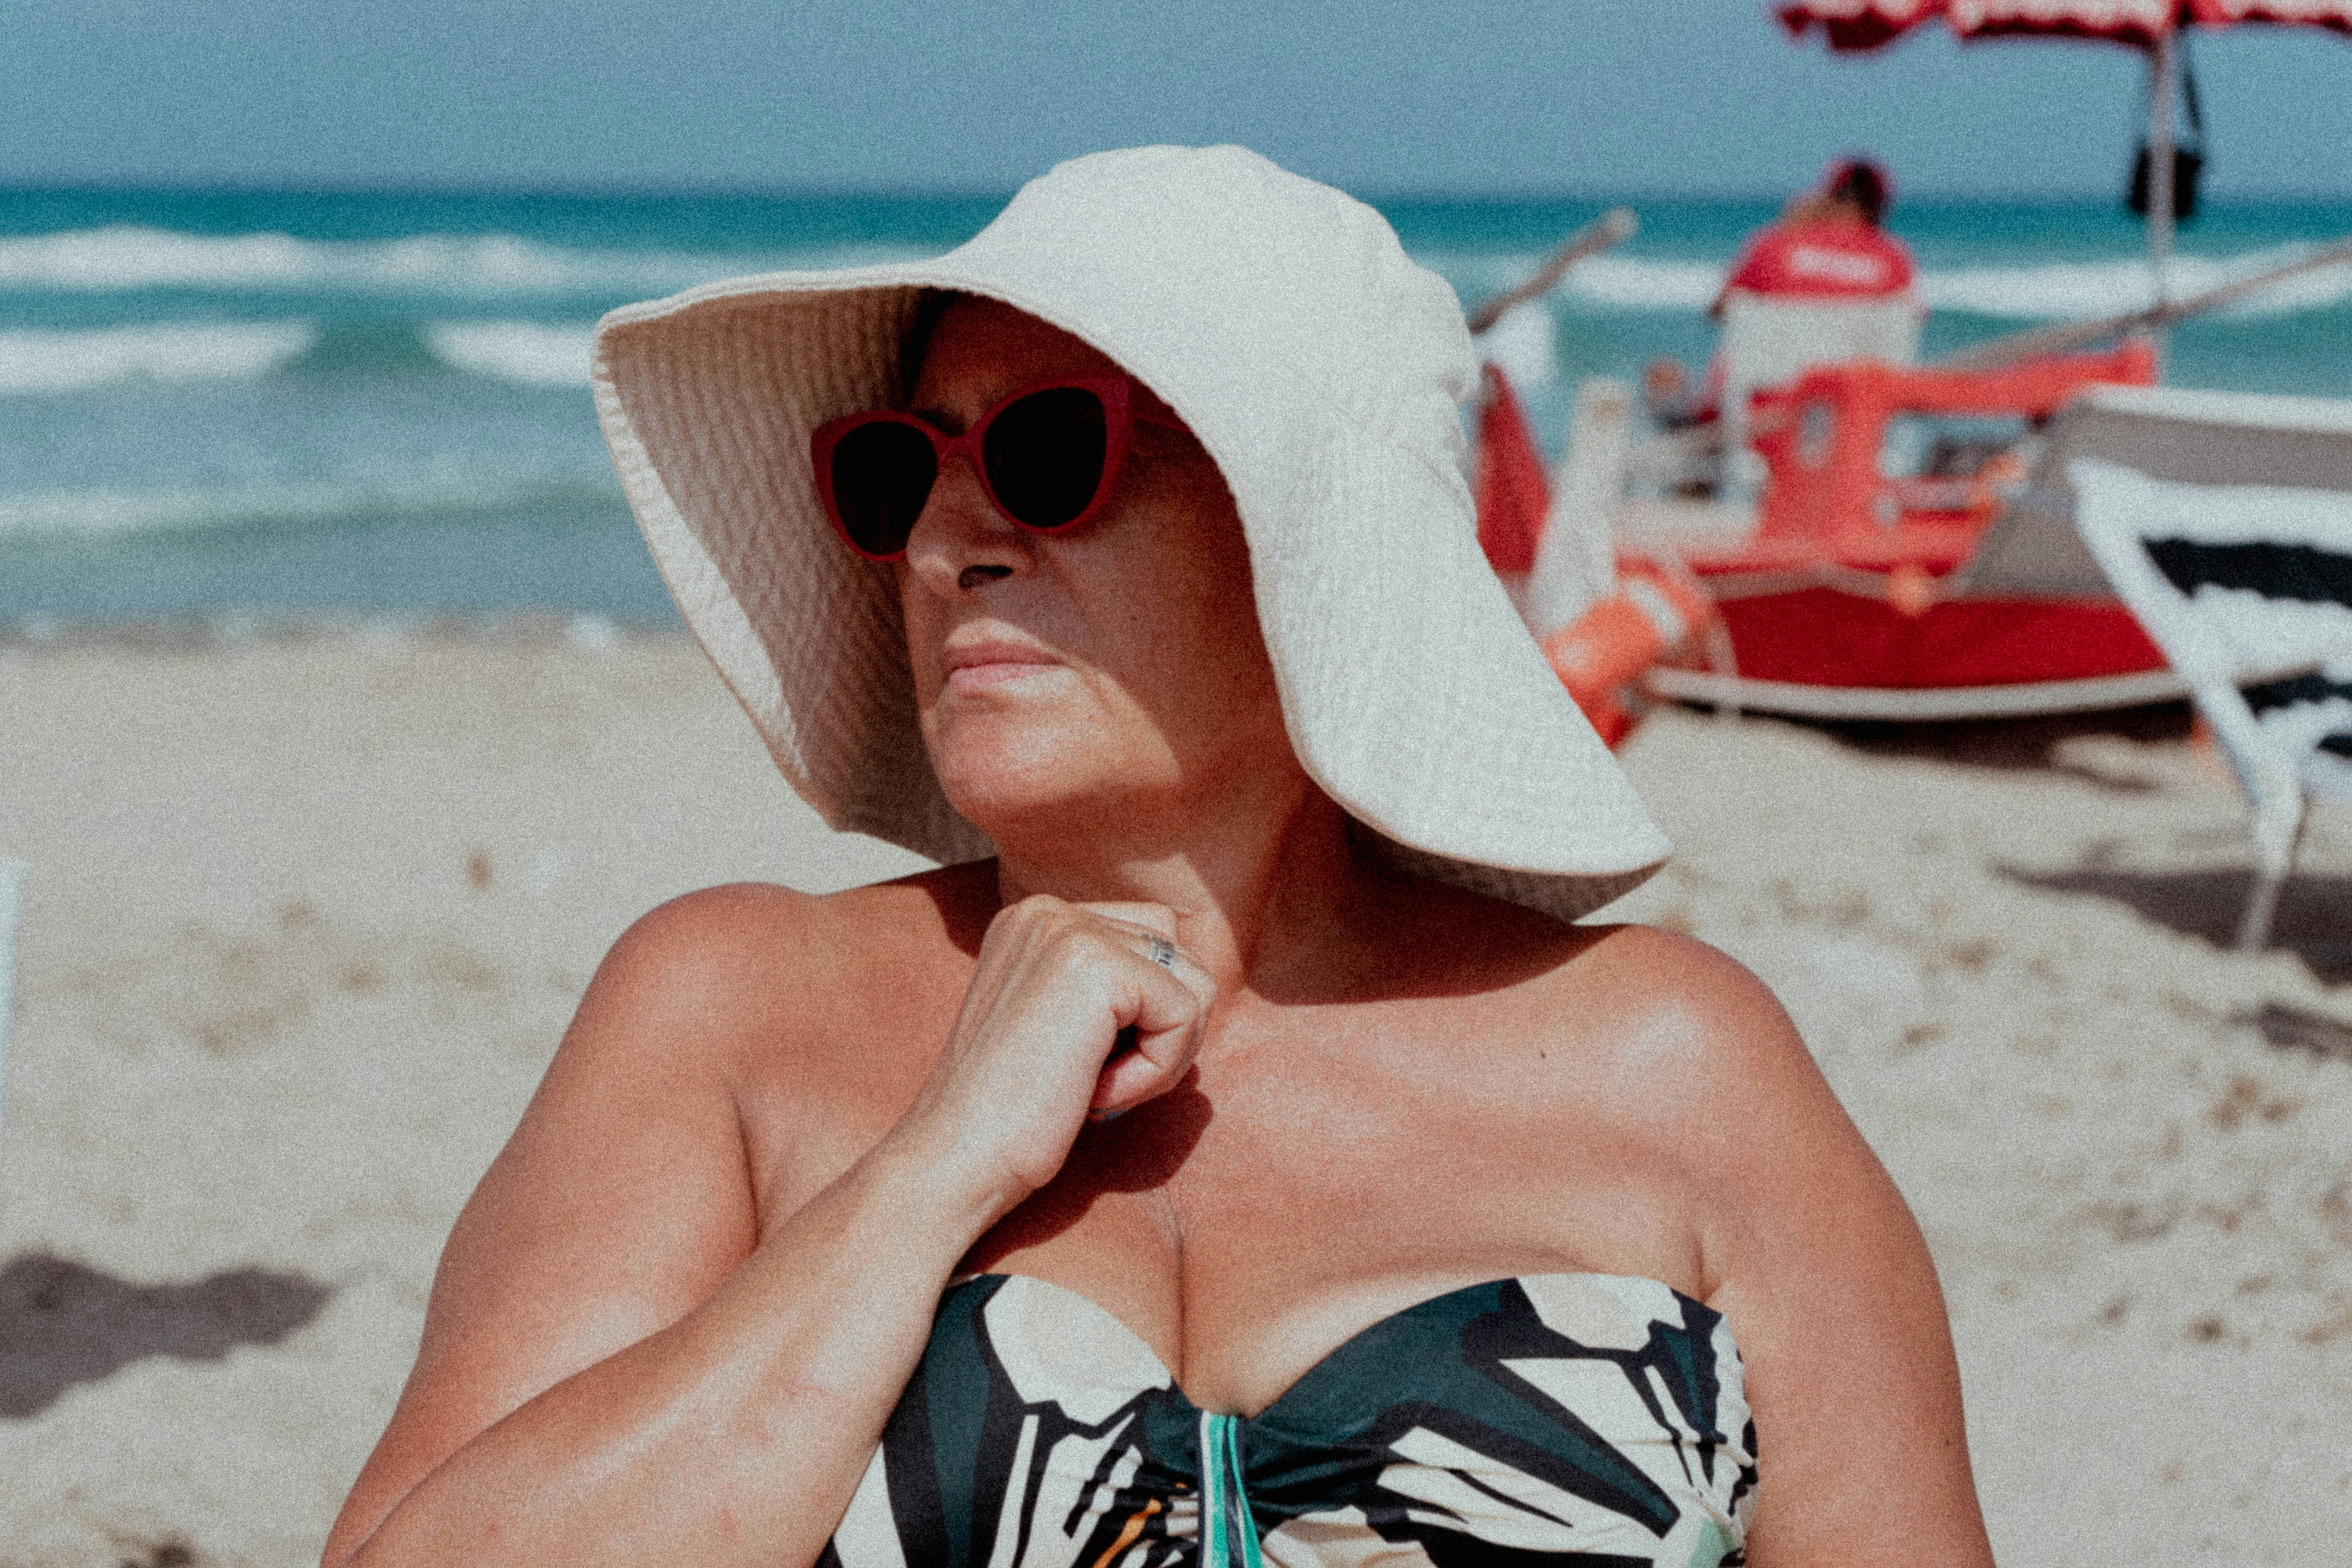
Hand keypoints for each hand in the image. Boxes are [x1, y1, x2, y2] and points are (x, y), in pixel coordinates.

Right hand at [886, 895, 1210, 1217]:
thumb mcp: (1065, 1028)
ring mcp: (1068, 930)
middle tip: (1095, 1080)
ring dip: (1162, 1054)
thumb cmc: (1015, 1115)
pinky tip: (1094, 1092)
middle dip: (1162, 1033)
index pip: (1153, 938)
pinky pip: (1185, 1014)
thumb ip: (1114, 988)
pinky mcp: (1094, 966)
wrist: (957, 1159)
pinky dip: (1157, 1070)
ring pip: (1194, 984)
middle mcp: (1049, 910)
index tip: (1084, 1063)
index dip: (1147, 1016)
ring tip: (1095, 1084)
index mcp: (1037, 919)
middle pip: (1181, 956)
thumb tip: (1199, 980)